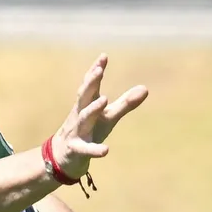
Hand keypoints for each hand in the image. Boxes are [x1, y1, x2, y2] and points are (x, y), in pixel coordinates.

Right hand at [52, 54, 148, 180]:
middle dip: (90, 83)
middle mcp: (80, 114)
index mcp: (87, 104)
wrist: (65, 154)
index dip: (95, 71)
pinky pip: (85, 149)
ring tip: (104, 100)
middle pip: (84, 96)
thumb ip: (125, 103)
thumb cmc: (90, 130)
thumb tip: (146, 88)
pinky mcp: (76, 149)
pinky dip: (94, 150)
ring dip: (92, 109)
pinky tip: (106, 150)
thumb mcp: (109, 116)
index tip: (104, 57)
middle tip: (98, 71)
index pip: (91, 85)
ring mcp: (77, 131)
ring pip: (83, 118)